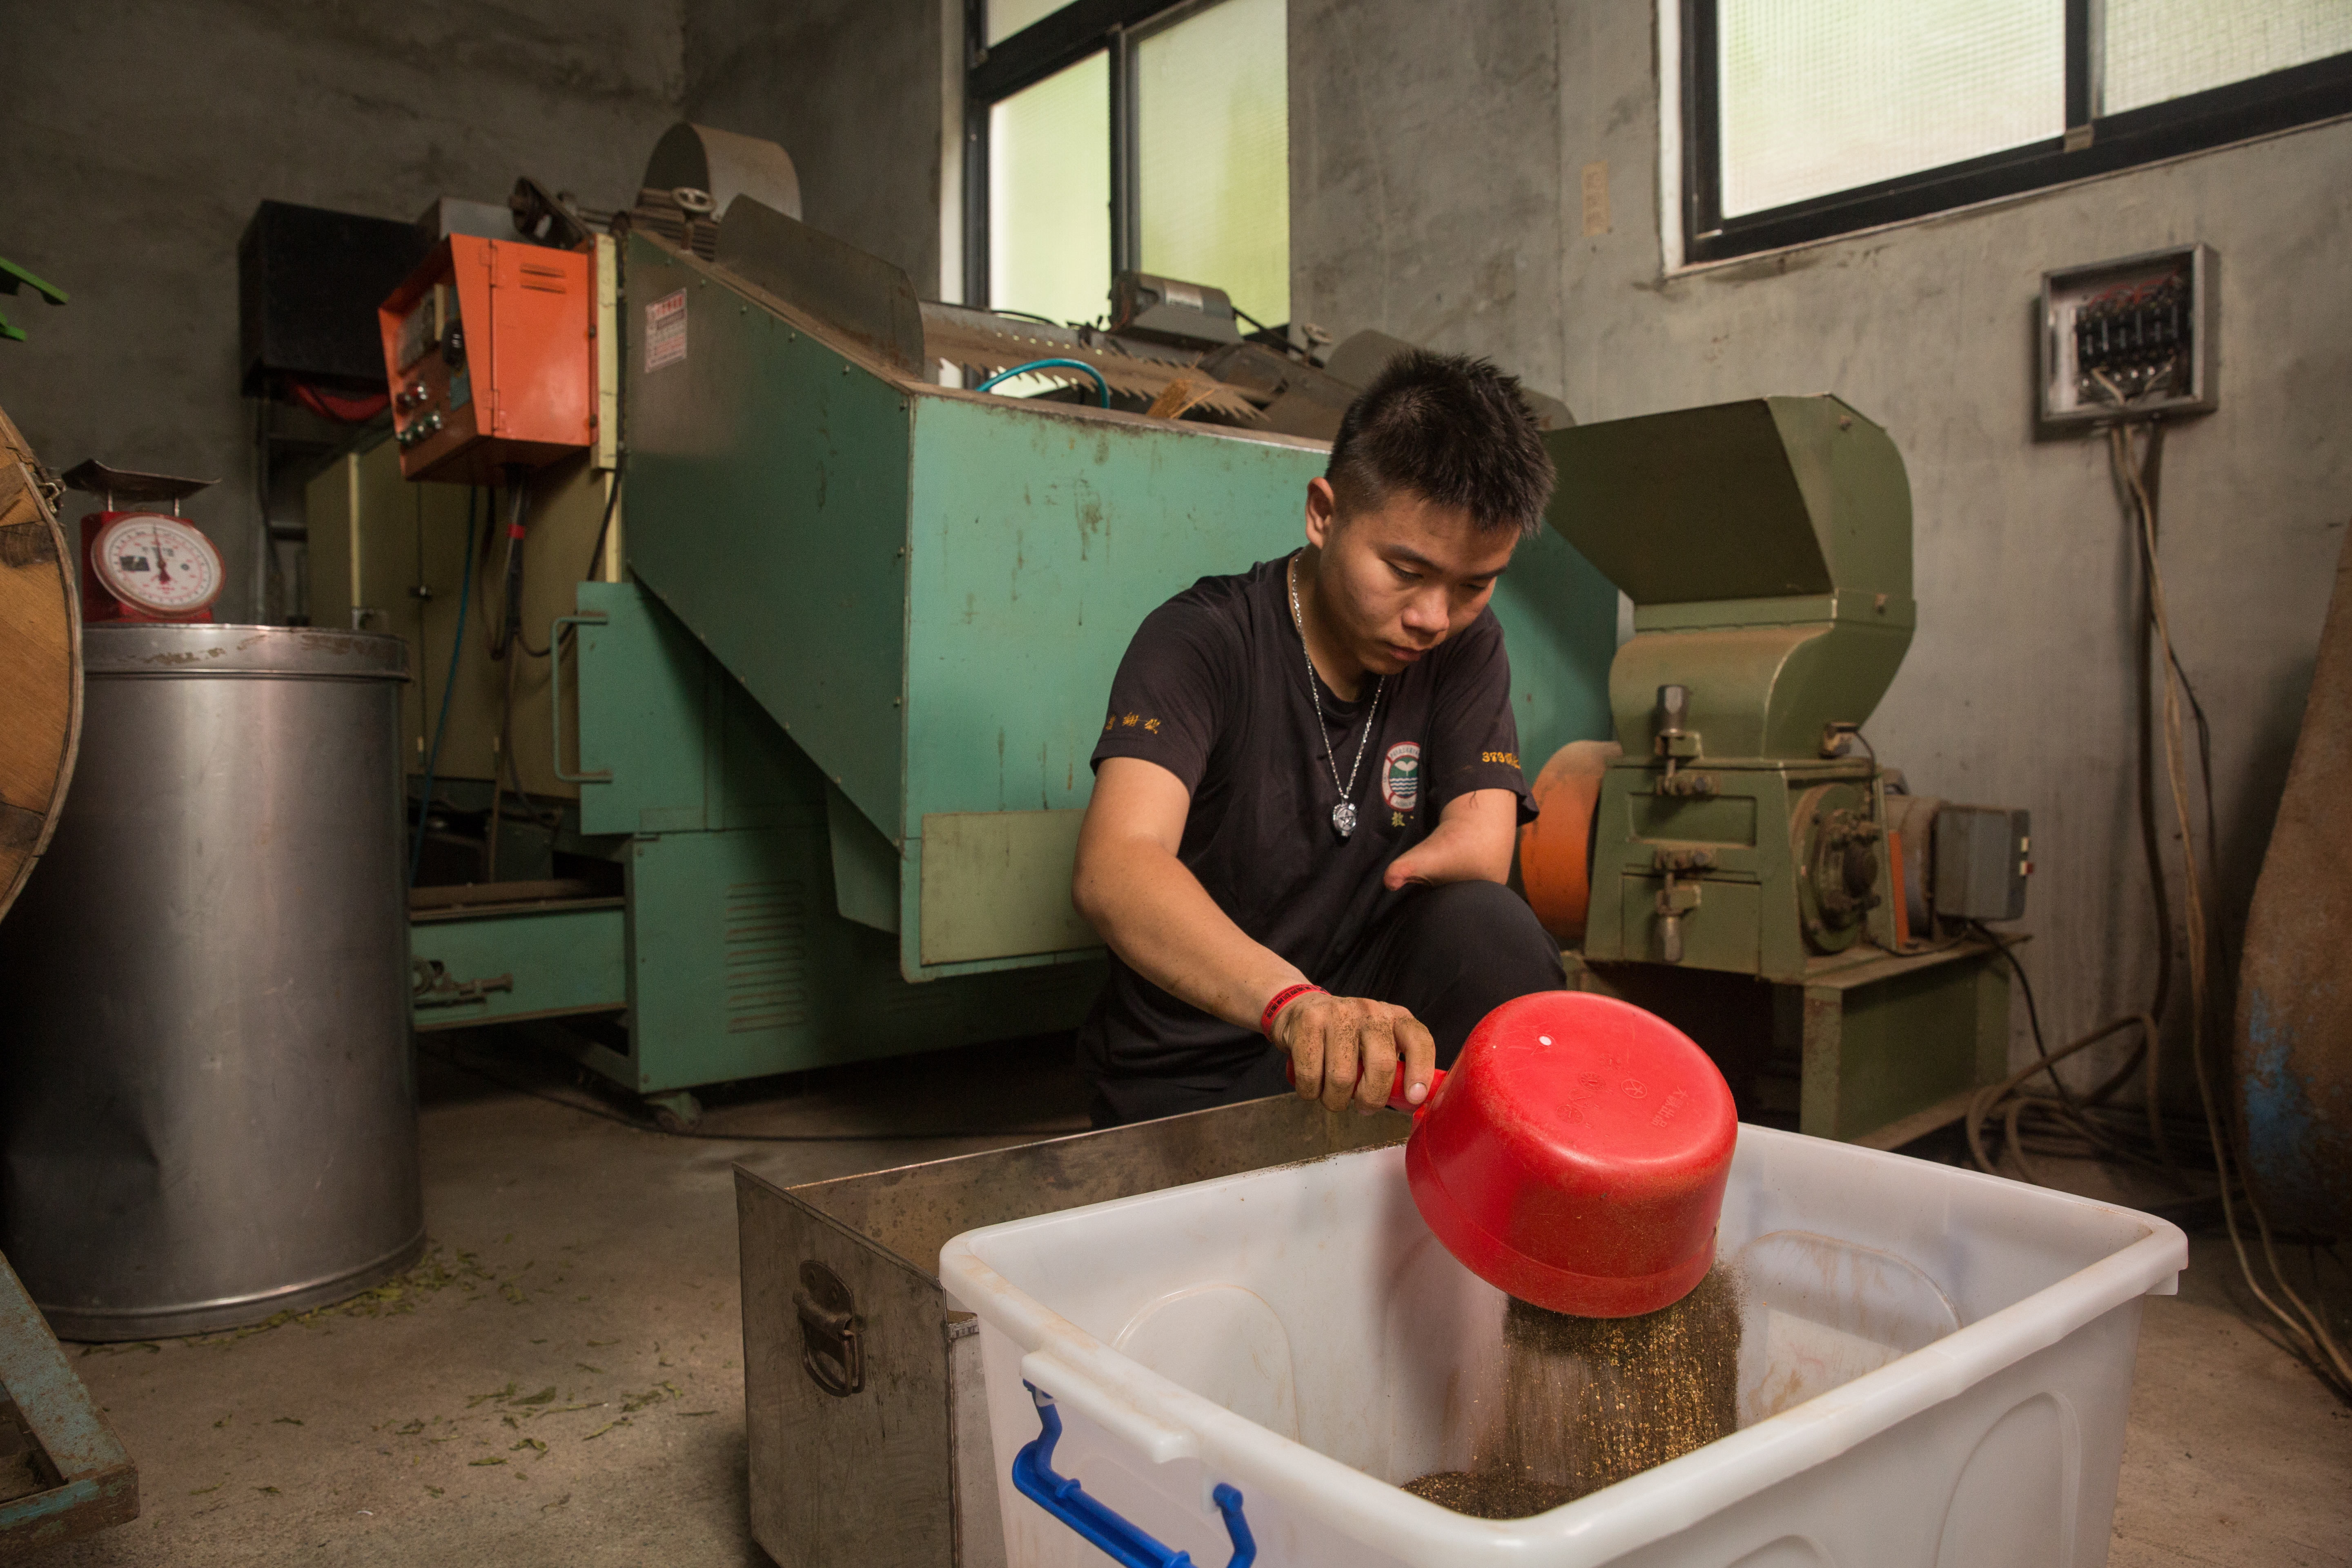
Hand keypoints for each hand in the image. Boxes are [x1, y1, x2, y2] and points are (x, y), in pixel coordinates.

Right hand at [1270, 992, 1436, 1113]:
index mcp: (1395, 1018)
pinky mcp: (1309, 1021)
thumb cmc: (1345, 1038)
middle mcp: (1370, 1011)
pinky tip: (1312, 1083)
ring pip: (1342, 1078)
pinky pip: (1311, 1075)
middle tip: (1364, 1106)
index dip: (1420, 1071)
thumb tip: (1411, 1102)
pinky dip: (1310, 1091)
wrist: (1300, 1010)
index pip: (1418, 1041)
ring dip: (1335, 1100)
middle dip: (1372, 1098)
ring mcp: (1338, 1013)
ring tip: (1332, 1094)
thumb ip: (1394, 1070)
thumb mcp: (1376, 1045)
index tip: (1414, 1098)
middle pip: (1381, 1065)